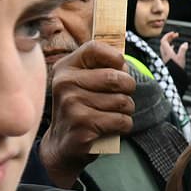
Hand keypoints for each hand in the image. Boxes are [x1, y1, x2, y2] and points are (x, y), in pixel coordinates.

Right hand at [39, 42, 135, 188]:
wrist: (62, 143)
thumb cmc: (82, 106)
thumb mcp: (84, 81)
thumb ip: (102, 65)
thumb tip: (124, 60)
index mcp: (65, 68)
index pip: (94, 47)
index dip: (115, 57)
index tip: (119, 68)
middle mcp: (64, 84)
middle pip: (117, 78)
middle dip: (128, 89)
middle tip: (119, 97)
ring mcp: (71, 105)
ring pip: (123, 101)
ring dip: (126, 110)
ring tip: (110, 114)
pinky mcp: (82, 126)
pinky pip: (122, 120)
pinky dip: (124, 125)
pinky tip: (109, 127)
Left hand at [160, 31, 188, 68]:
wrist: (174, 76)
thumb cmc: (176, 68)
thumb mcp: (181, 58)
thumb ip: (183, 49)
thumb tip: (185, 43)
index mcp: (167, 51)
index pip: (164, 40)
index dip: (168, 35)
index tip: (173, 33)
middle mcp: (164, 53)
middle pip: (164, 42)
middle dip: (169, 37)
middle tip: (175, 35)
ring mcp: (165, 56)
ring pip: (164, 46)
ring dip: (169, 41)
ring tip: (174, 39)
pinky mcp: (166, 59)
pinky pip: (166, 50)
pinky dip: (169, 46)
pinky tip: (173, 48)